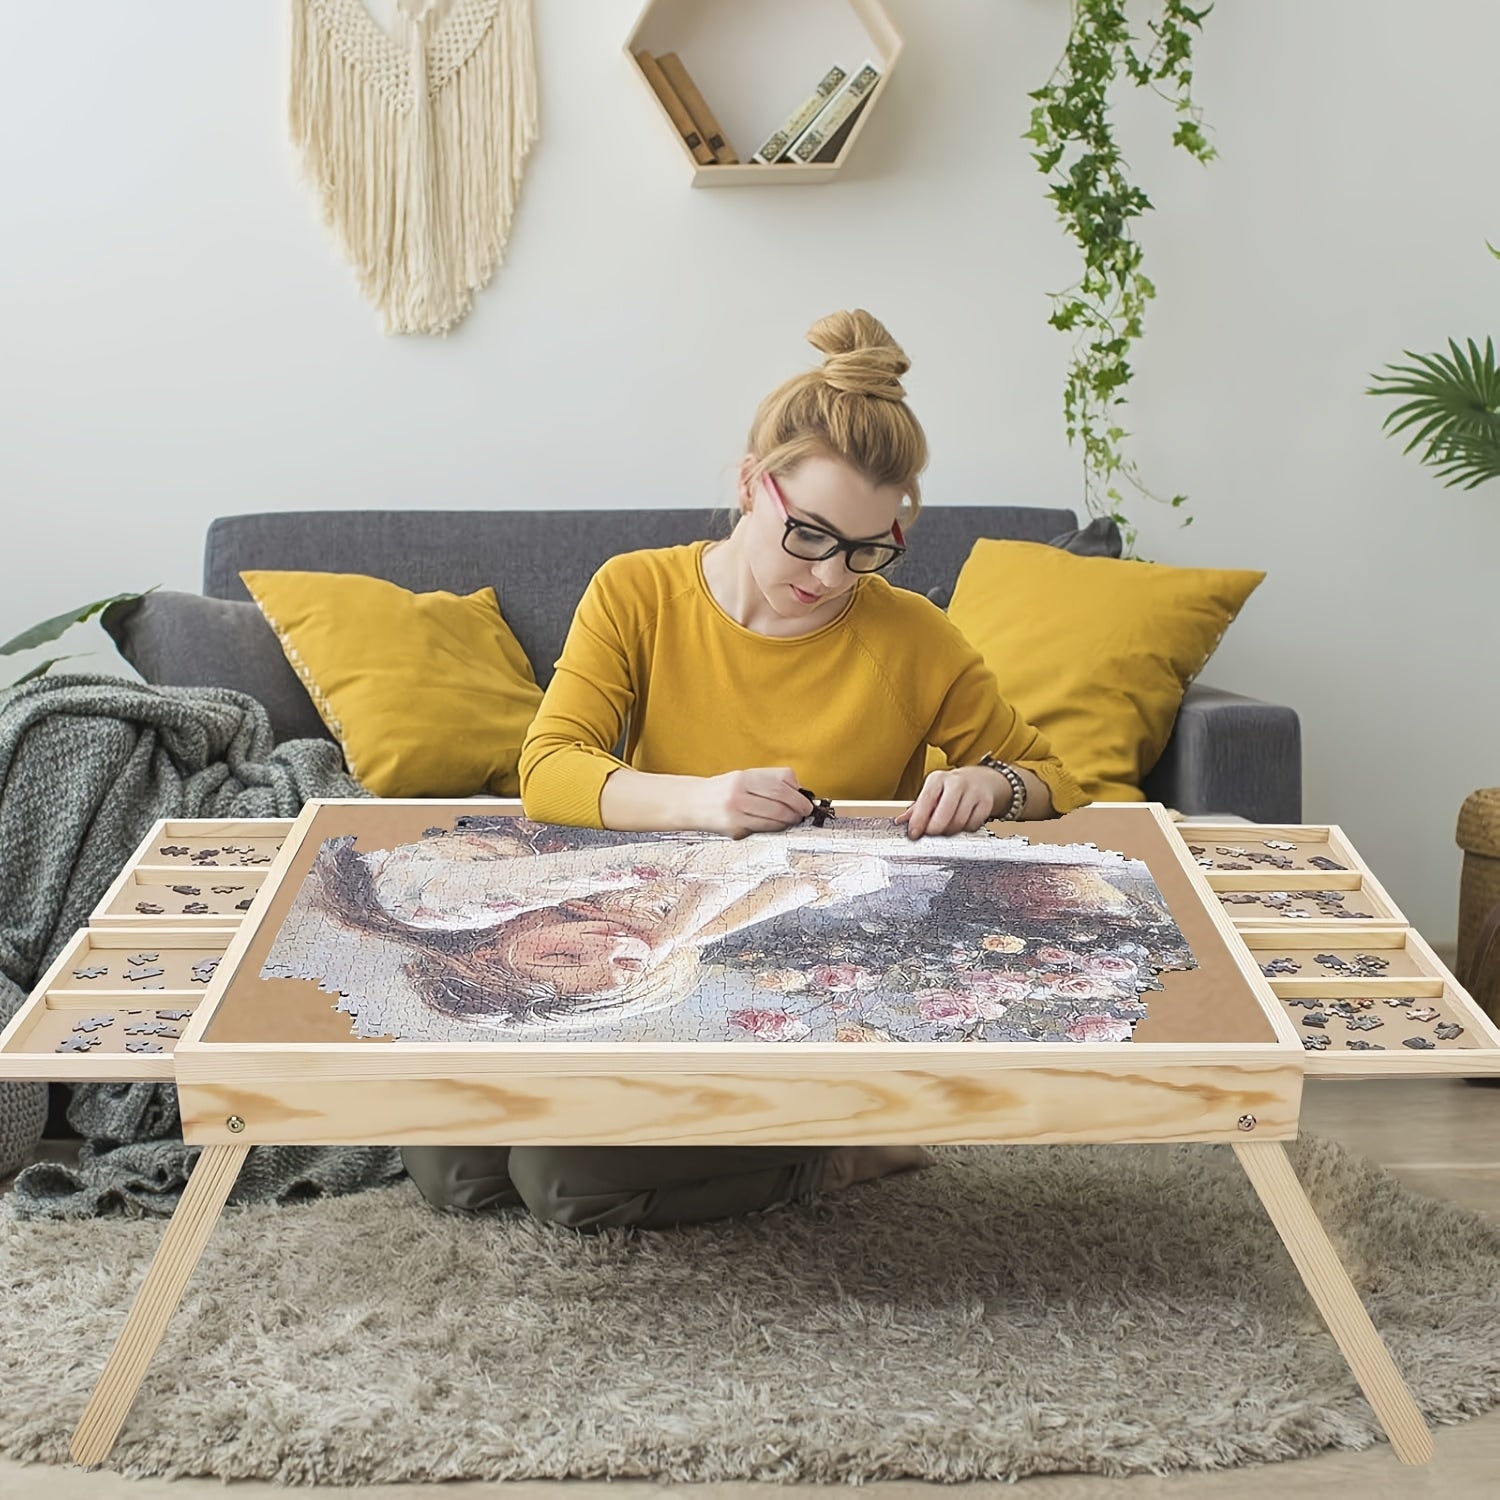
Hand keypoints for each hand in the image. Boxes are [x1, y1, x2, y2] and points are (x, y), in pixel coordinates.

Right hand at [698, 767, 815, 838]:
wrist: (693, 804)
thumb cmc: (722, 791)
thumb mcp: (742, 778)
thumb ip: (768, 783)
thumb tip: (798, 793)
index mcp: (744, 777)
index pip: (781, 781)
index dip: (798, 792)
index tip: (805, 799)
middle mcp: (739, 793)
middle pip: (781, 801)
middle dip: (798, 809)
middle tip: (803, 812)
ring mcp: (736, 812)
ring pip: (775, 818)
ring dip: (789, 821)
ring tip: (791, 819)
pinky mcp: (734, 829)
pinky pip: (764, 829)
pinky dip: (775, 828)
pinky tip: (776, 825)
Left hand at [894, 766, 1007, 838]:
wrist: (982, 780)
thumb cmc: (952, 788)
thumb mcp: (933, 791)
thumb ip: (917, 808)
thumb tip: (901, 821)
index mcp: (938, 779)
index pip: (926, 801)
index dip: (919, 820)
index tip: (913, 834)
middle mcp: (956, 782)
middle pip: (944, 814)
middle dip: (935, 829)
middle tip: (931, 834)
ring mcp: (973, 792)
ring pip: (959, 823)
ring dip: (949, 832)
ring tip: (945, 828)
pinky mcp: (986, 803)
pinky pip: (972, 825)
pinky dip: (965, 830)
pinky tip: (961, 824)